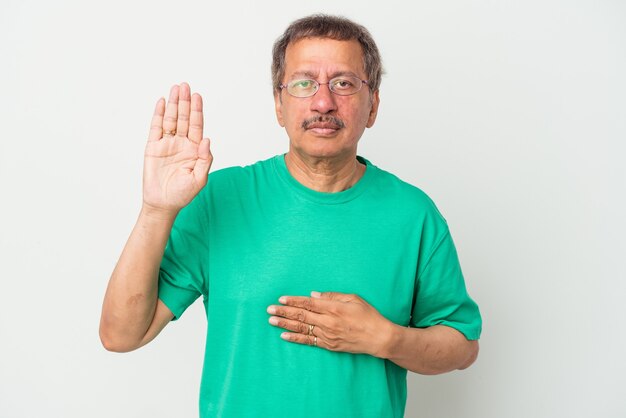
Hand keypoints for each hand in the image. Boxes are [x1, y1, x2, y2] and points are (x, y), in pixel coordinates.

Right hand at [142, 83, 212, 214]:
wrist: (163, 204)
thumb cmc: (183, 194)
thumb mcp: (200, 179)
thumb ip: (205, 160)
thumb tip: (207, 140)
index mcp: (195, 149)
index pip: (197, 126)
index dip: (197, 111)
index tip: (197, 96)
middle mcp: (182, 143)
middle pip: (184, 118)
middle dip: (185, 102)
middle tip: (185, 85)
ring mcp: (167, 144)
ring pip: (171, 120)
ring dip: (173, 104)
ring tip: (175, 89)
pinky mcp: (153, 147)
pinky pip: (156, 127)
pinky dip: (159, 114)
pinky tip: (162, 103)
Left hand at [267, 291, 393, 357]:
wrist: (379, 338)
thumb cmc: (369, 315)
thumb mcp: (354, 299)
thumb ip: (332, 296)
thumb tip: (313, 295)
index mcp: (334, 308)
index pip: (308, 303)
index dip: (293, 301)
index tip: (280, 299)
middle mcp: (328, 322)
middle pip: (301, 315)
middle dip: (284, 312)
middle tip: (269, 310)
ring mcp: (327, 335)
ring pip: (302, 328)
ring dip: (285, 324)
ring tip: (272, 321)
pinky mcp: (329, 345)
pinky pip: (309, 341)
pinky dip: (296, 338)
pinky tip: (284, 336)